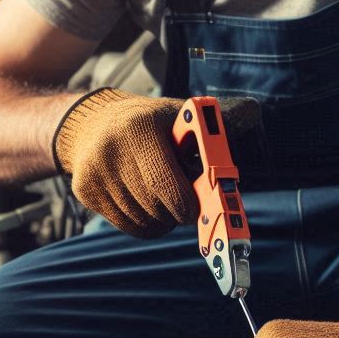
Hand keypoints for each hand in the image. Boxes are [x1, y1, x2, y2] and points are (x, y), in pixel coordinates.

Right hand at [53, 88, 256, 237]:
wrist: (91, 123)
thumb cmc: (150, 123)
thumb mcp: (178, 116)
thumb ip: (215, 124)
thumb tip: (253, 111)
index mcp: (140, 128)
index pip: (167, 185)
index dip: (188, 204)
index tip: (198, 206)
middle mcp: (112, 150)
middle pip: (158, 207)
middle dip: (179, 210)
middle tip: (187, 199)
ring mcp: (95, 173)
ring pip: (145, 221)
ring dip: (164, 218)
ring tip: (164, 196)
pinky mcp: (85, 192)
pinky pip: (130, 226)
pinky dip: (146, 222)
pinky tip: (147, 202)